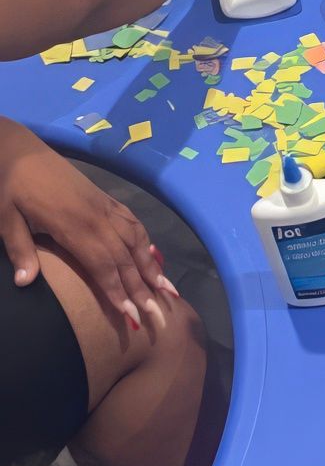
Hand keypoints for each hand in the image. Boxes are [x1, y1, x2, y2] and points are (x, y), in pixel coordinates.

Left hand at [0, 120, 174, 325]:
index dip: (117, 291)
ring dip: (151, 267)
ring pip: (135, 240)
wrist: (19, 149)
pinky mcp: (105, 199)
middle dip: (141, 288)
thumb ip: (19, 250)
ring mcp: (104, 206)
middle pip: (125, 257)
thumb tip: (25, 283)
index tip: (131, 316)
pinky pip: (133, 223)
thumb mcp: (5, 217)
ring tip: (167, 290)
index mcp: (72, 224)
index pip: (102, 264)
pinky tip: (152, 256)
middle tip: (157, 314)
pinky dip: (146, 242)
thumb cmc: (10, 184)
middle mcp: (97, 217)